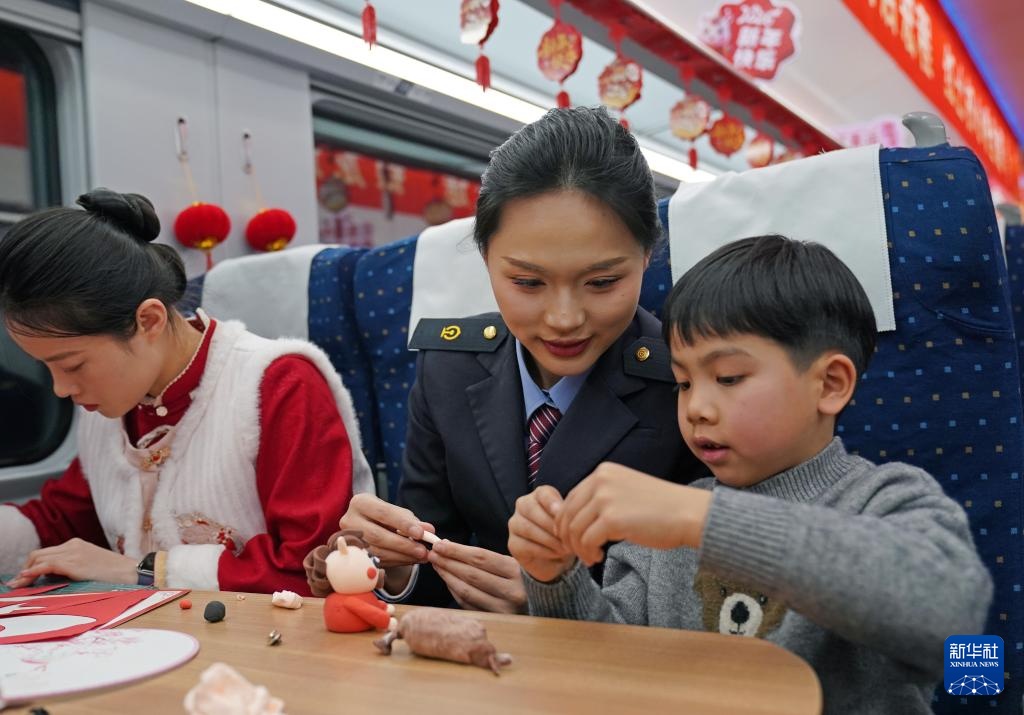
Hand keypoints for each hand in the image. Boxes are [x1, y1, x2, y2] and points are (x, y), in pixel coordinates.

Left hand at [6, 538, 136, 587]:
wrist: (131, 571)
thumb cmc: (114, 573)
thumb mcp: (91, 565)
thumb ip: (74, 566)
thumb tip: (56, 577)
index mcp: (77, 544)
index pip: (47, 552)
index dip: (32, 565)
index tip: (24, 578)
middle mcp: (73, 545)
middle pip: (38, 554)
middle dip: (25, 568)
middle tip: (16, 584)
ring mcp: (73, 553)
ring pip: (39, 558)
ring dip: (25, 572)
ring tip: (17, 585)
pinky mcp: (74, 563)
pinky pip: (47, 565)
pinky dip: (33, 571)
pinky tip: (25, 578)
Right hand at [338, 493, 434, 568]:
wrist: (365, 524)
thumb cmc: (383, 515)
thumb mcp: (395, 512)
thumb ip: (411, 520)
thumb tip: (429, 530)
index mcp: (360, 503)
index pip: (383, 513)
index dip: (403, 524)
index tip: (421, 533)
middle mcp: (349, 521)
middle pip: (378, 536)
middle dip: (403, 545)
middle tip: (423, 551)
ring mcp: (350, 540)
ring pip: (378, 552)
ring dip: (402, 556)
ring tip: (420, 557)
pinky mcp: (355, 555)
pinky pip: (377, 561)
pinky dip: (397, 562)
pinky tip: (410, 560)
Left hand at [427, 541, 526, 613]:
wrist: (546, 603)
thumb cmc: (524, 578)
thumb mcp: (514, 562)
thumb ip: (485, 556)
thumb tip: (449, 545)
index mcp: (517, 571)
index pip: (480, 558)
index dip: (457, 550)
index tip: (440, 544)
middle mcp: (513, 591)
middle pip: (471, 574)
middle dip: (448, 562)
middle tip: (432, 553)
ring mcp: (505, 609)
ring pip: (467, 591)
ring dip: (448, 577)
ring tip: (437, 565)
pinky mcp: (497, 620)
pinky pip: (469, 604)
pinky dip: (455, 591)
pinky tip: (448, 580)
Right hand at [508, 485, 575, 582]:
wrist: (557, 558)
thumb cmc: (565, 533)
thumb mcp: (569, 522)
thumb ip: (567, 514)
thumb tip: (565, 514)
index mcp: (539, 495)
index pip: (543, 494)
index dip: (552, 502)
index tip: (561, 512)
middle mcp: (523, 506)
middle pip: (531, 509)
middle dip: (551, 524)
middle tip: (567, 537)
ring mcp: (515, 524)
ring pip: (528, 528)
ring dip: (549, 539)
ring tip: (565, 548)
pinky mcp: (513, 543)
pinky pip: (526, 545)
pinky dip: (544, 551)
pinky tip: (557, 554)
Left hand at [557, 462, 712, 566]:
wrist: (688, 513)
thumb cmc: (661, 507)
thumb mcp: (625, 491)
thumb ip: (602, 497)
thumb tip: (575, 517)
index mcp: (603, 471)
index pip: (570, 498)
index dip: (567, 522)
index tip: (574, 539)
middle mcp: (601, 480)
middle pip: (567, 514)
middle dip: (569, 537)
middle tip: (580, 552)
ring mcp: (605, 498)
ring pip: (574, 529)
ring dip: (579, 548)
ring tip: (591, 557)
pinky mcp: (612, 519)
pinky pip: (586, 541)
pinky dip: (588, 553)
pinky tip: (598, 557)